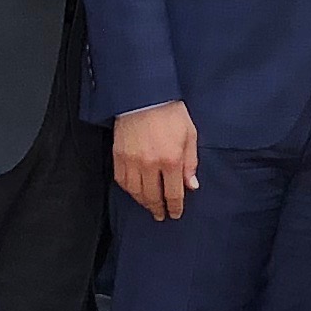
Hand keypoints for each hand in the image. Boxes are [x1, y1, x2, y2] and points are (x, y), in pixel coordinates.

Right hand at [114, 102, 197, 223]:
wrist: (144, 96)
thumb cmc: (170, 112)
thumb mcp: (190, 135)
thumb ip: (190, 163)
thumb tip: (191, 185)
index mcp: (171, 160)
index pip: (173, 194)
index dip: (175, 207)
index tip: (175, 214)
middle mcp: (150, 164)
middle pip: (153, 197)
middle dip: (158, 209)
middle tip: (161, 215)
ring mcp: (132, 161)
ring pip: (136, 192)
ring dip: (143, 202)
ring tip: (149, 206)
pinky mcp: (119, 156)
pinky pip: (122, 181)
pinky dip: (129, 190)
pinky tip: (135, 192)